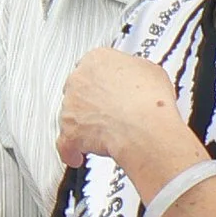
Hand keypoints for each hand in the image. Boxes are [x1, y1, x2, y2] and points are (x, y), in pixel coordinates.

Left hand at [56, 47, 203, 179]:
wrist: (144, 126)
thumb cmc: (149, 99)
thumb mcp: (150, 70)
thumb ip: (134, 70)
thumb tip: (136, 76)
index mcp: (97, 60)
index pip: (91, 66)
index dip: (100, 80)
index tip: (108, 87)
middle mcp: (78, 80)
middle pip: (77, 90)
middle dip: (88, 101)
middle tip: (105, 110)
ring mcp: (70, 106)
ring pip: (70, 116)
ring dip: (82, 125)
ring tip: (99, 135)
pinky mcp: (69, 132)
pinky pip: (64, 143)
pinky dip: (71, 151)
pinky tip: (77, 156)